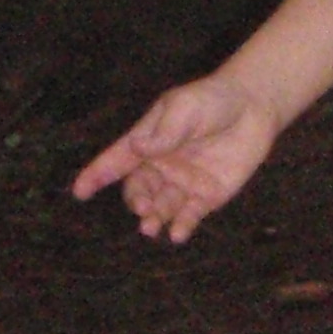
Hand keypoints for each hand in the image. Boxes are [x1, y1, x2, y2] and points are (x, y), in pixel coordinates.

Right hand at [71, 74, 283, 243]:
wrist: (253, 107)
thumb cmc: (212, 100)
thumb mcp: (184, 108)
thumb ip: (164, 132)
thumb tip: (137, 148)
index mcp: (147, 142)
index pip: (116, 161)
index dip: (96, 175)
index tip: (79, 192)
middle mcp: (161, 166)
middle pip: (138, 190)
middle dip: (135, 201)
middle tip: (142, 208)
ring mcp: (183, 183)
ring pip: (160, 207)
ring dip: (154, 218)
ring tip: (152, 226)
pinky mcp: (207, 196)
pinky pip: (189, 215)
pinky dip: (182, 226)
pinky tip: (178, 233)